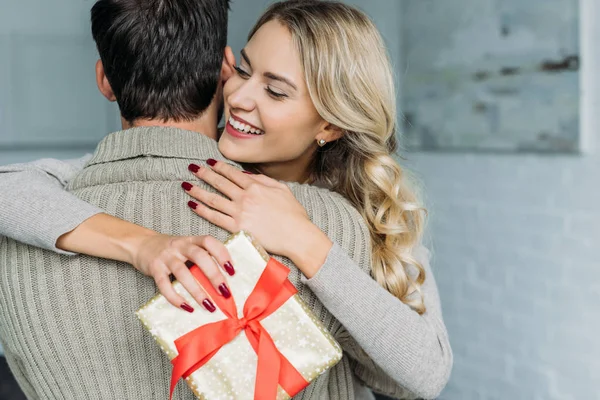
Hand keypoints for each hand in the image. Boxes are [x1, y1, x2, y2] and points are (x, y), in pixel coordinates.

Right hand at [131, 232, 235, 312]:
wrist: (140, 244)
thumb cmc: (171, 250)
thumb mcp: (187, 247)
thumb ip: (202, 257)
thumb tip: (224, 280)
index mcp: (191, 240)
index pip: (209, 242)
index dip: (222, 254)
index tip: (232, 270)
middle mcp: (179, 246)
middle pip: (199, 257)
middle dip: (214, 275)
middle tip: (224, 292)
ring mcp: (166, 256)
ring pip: (183, 273)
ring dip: (197, 291)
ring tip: (208, 305)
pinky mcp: (154, 268)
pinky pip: (164, 285)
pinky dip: (176, 298)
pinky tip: (187, 307)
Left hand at [183, 160, 332, 276]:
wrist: (297, 236)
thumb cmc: (293, 214)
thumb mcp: (282, 189)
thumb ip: (264, 180)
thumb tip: (247, 175)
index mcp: (256, 186)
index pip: (232, 173)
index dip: (218, 167)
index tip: (208, 162)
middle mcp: (245, 197)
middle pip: (219, 183)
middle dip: (204, 174)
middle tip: (191, 168)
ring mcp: (240, 213)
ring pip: (213, 199)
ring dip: (198, 191)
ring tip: (186, 185)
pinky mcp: (237, 228)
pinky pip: (215, 217)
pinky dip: (202, 210)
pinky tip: (192, 205)